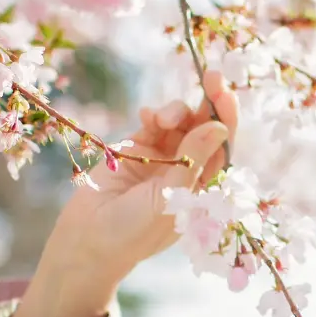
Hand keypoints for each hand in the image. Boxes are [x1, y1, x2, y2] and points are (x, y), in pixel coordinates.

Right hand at [49, 69, 239, 284]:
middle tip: (211, 76)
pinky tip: (147, 116)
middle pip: (205, 127)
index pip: (223, 146)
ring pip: (180, 122)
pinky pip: (153, 124)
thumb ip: (192, 160)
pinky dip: (154, 114)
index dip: (226, 117)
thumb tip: (218, 127)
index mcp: (204, 185)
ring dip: (176, 111)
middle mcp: (188, 168)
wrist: (88, 240)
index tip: (224, 91)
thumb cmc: (134, 231)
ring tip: (160, 119)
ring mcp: (162, 158)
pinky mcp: (137, 150)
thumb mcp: (170, 197)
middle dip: (209, 101)